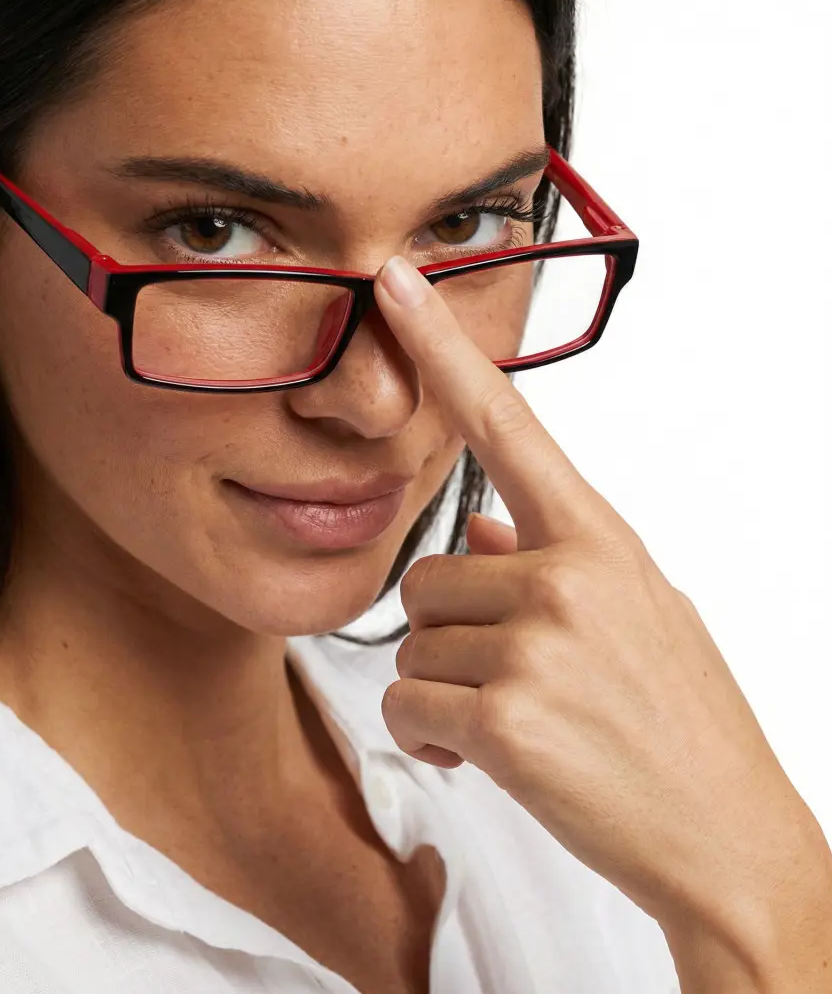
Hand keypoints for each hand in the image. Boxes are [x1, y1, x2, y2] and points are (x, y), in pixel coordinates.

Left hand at [372, 254, 831, 970]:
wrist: (729, 841)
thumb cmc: (683, 724)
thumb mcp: (638, 611)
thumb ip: (553, 556)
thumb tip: (485, 522)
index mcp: (600, 539)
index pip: (507, 422)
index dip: (443, 348)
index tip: (396, 284)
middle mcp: (568, 574)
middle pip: (427, 574)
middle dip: (451, 632)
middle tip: (514, 678)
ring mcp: (537, 645)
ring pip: (412, 644)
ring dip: (445, 689)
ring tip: (518, 721)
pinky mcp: (506, 719)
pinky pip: (407, 705)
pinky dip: (430, 738)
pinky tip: (486, 757)